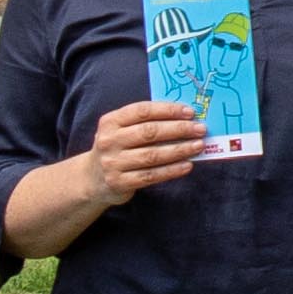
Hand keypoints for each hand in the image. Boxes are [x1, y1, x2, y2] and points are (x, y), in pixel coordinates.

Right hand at [76, 100, 209, 210]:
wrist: (93, 179)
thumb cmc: (117, 148)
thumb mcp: (121, 130)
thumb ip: (145, 123)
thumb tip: (183, 118)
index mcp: (110, 121)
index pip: (142, 111)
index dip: (168, 110)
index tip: (190, 113)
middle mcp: (109, 141)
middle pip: (149, 132)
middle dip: (178, 129)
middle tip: (200, 129)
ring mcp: (113, 163)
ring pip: (152, 155)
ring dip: (179, 150)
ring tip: (198, 146)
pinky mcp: (119, 182)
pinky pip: (151, 175)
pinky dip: (171, 170)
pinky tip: (187, 165)